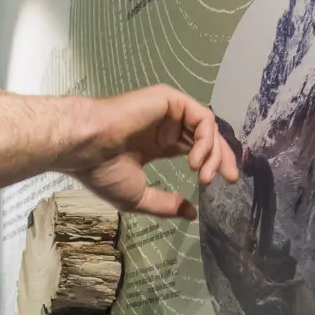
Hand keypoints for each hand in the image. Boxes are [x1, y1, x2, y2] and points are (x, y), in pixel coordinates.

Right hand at [72, 85, 239, 220]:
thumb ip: (165, 204)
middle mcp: (165, 125)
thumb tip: (191, 214)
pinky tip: (196, 160)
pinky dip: (206, 139)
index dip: (212, 164)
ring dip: (214, 153)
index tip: (222, 184)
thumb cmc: (102, 171)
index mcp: (157, 143)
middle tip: (230, 179)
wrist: (85, 147)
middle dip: (222, 158)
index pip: (194, 148)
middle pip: (206, 137)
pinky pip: (201, 117)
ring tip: (205, 176)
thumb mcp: (138, 196)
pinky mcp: (169, 99)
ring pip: (207, 127)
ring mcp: (168, 111)